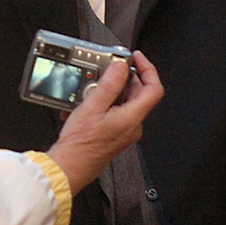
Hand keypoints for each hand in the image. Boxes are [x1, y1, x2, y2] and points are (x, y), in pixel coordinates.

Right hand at [44, 51, 163, 193]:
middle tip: (110, 68)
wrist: (71, 166)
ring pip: (126, 101)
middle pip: (139, 93)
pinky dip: (105, 102)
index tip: (136, 58)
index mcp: (132, 117)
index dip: (148, 69)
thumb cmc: (81, 143)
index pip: (154, 88)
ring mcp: (125, 130)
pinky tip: (87, 102)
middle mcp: (133, 125)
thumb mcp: (93, 107)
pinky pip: (116, 111)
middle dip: (124, 78)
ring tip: (92, 88)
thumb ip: (109, 84)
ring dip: (111, 90)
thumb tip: (121, 67)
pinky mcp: (116, 134)